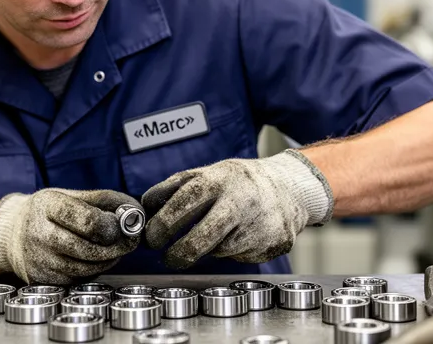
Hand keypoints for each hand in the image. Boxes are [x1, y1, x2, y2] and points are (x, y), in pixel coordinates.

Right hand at [0, 189, 140, 283]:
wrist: (14, 233)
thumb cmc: (51, 212)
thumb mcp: (74, 195)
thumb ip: (107, 200)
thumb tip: (137, 212)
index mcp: (48, 205)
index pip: (86, 220)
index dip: (111, 226)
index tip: (122, 225)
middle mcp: (39, 233)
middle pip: (88, 248)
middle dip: (116, 247)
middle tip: (130, 241)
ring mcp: (38, 259)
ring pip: (86, 267)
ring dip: (109, 260)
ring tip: (116, 249)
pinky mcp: (41, 279)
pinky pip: (78, 278)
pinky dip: (94, 270)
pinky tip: (97, 259)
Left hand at [141, 150, 333, 269]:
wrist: (288, 189)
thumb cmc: (237, 182)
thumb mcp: (206, 174)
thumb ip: (173, 188)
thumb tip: (143, 208)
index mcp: (217, 181)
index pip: (180, 206)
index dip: (161, 227)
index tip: (152, 238)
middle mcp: (237, 203)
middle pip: (198, 242)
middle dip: (176, 255)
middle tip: (167, 257)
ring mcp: (256, 227)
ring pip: (217, 251)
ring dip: (208, 248)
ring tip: (217, 230)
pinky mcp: (270, 246)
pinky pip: (238, 256)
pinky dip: (232, 250)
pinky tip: (240, 234)